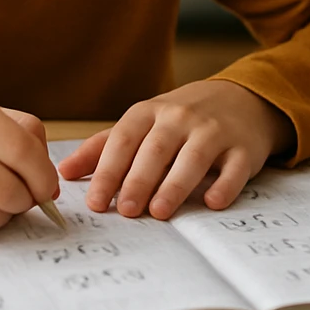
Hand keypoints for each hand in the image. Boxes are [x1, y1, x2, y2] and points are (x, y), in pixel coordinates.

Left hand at [58, 79, 293, 220]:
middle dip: (138, 179)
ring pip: (193, 157)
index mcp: (151, 111)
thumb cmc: (182, 118)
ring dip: (175, 184)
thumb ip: (104, 147)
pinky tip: (211, 202)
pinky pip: (234, 167)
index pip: (124, 139)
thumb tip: (65, 172)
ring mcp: (215, 130)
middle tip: (125, 210)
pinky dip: (224, 185)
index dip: (108, 170)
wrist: (243, 99)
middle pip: (156, 148)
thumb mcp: (143, 122)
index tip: (96, 201)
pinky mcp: (244, 148)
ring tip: (159, 211)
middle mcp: (182, 117)